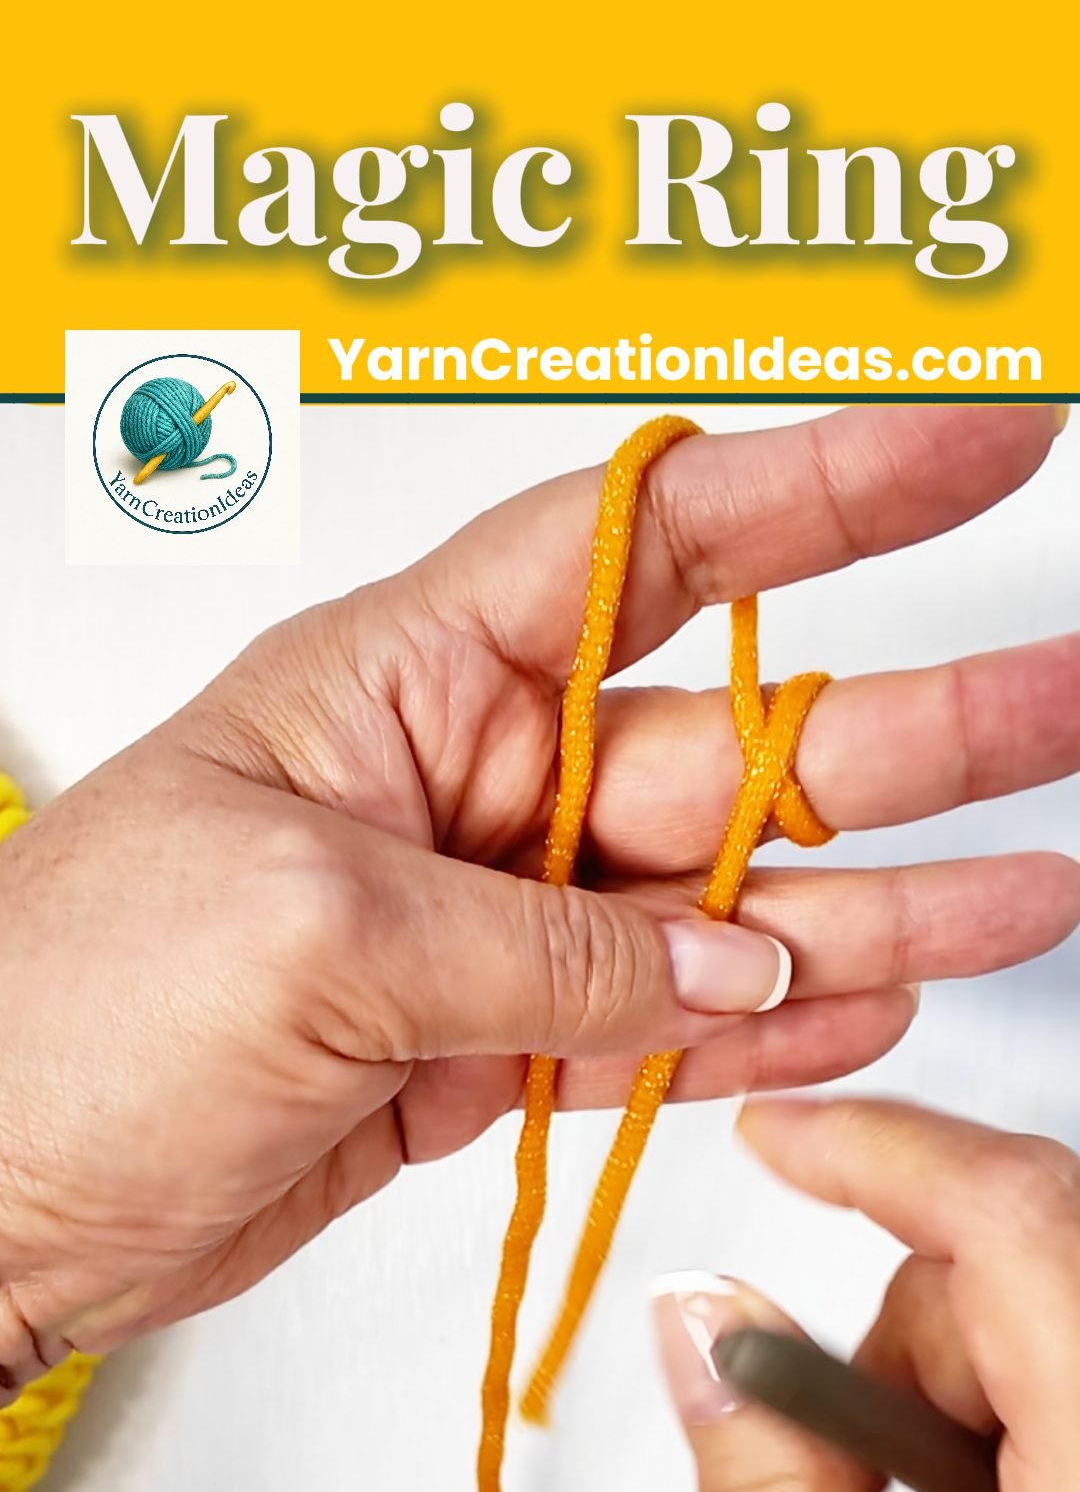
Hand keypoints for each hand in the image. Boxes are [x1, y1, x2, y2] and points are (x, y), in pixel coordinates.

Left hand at [1, 404, 1077, 1378]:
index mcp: (407, 682)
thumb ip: (549, 946)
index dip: (825, 490)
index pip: (646, 545)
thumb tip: (738, 958)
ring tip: (1030, 891)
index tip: (973, 446)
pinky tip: (879, 996)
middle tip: (1064, 708)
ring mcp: (493, 922)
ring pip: (725, 898)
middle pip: (731, 739)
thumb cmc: (73, 1011)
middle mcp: (469, 786)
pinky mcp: (494, 1045)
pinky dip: (769, 1020)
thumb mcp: (318, 935)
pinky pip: (666, 1019)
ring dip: (880, 898)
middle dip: (911, 725)